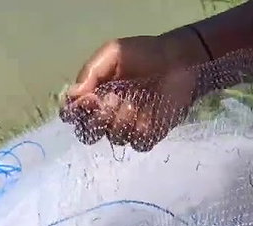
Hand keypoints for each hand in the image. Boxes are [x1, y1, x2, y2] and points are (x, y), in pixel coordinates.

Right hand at [60, 33, 204, 150]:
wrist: (180, 60)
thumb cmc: (145, 54)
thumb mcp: (113, 53)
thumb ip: (90, 72)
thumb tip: (73, 95)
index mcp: (94, 95)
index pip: (72, 114)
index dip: (75, 112)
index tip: (89, 99)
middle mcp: (107, 115)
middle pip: (88, 133)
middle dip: (97, 119)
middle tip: (112, 100)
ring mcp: (129, 127)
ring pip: (114, 138)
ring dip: (122, 120)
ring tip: (134, 102)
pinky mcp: (150, 135)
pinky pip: (138, 144)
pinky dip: (140, 132)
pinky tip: (147, 116)